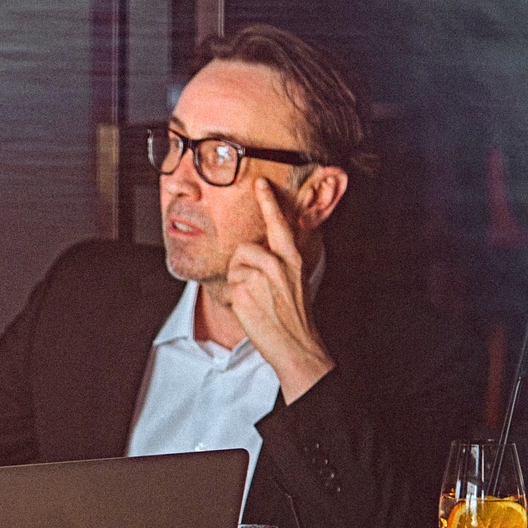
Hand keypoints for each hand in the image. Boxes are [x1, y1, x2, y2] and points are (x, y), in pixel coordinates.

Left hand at [225, 180, 334, 401]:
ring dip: (240, 281)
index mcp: (292, 259)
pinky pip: (230, 283)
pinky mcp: (243, 290)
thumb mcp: (295, 282)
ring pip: (235, 266)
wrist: (296, 345)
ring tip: (257, 300)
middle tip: (259, 290)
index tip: (260, 182)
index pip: (279, 224)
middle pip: (244, 248)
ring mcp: (259, 276)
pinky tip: (252, 309)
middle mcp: (277, 263)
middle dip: (244, 266)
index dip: (269, 201)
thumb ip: (280, 263)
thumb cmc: (294, 317)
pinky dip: (236, 296)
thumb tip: (261, 251)